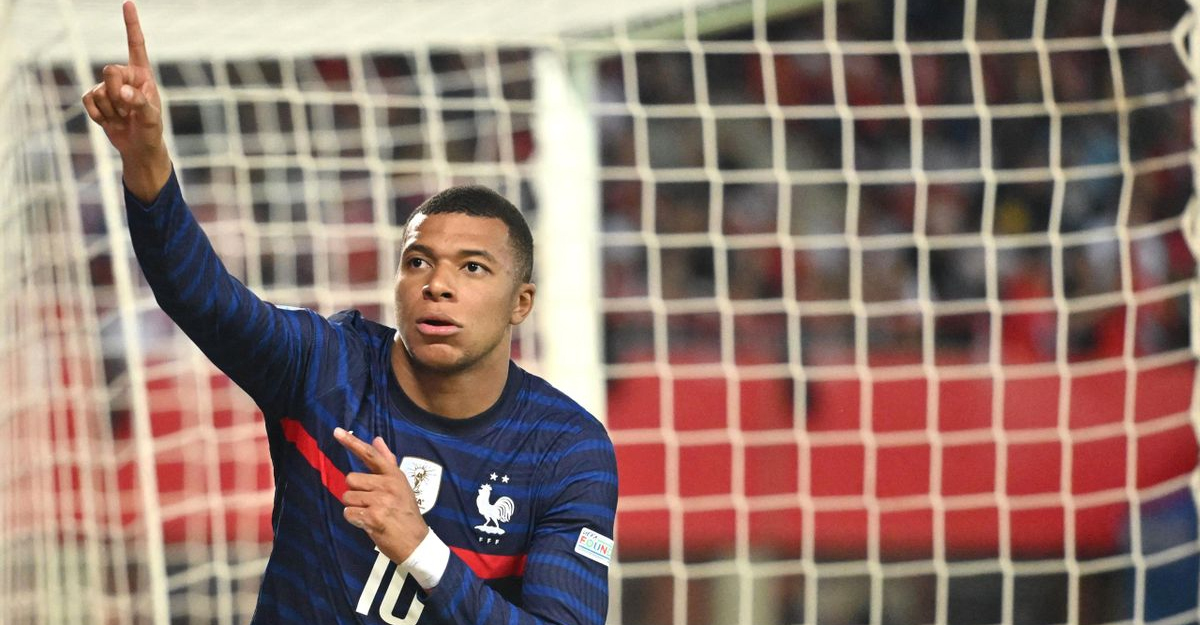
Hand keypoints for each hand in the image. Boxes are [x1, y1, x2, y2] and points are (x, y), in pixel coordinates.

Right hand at [81, 1, 170, 201]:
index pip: (136, 46)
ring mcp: (109, 88)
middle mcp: (125, 77)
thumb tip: (122, 93)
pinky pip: (89, 102)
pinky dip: (98, 115)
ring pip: (99, 90)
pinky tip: (110, 121)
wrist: (138, 148)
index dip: (131, 25)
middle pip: (110, 70)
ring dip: (110, 109)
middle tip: (128, 109)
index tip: (128, 4)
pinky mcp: (96, 100)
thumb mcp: (151, 118)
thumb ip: (139, 103)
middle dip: (117, 92)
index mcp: (143, 75)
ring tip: (123, 118)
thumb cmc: (151, 131)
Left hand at [334, 427, 429, 562]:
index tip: (337, 431)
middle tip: (371, 503)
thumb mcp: (400, 485)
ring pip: (347, 497)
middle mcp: (388, 485)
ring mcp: (381, 501)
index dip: (352, 442)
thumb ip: (387, 462)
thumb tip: (377, 439)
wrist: (416, 542)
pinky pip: (348, 513)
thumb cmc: (405, 513)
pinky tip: (368, 523)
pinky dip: (354, 519)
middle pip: (351, 479)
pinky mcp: (373, 517)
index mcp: (394, 475)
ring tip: (372, 514)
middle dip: (355, 492)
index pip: (370, 455)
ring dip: (355, 507)